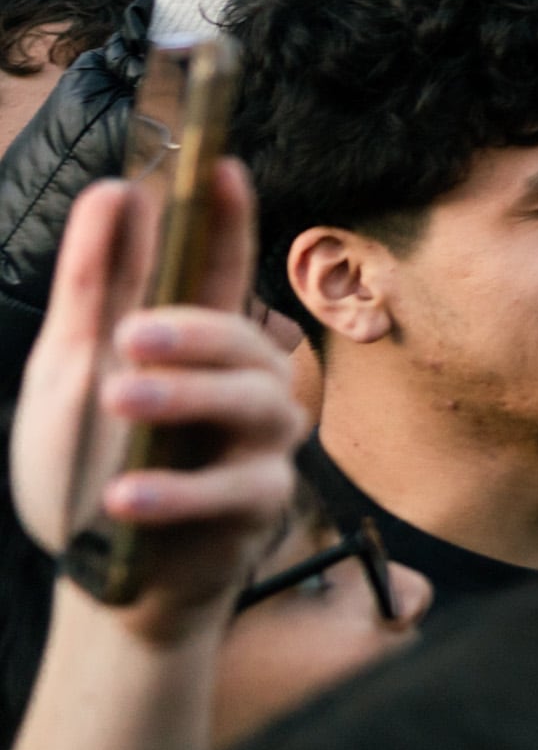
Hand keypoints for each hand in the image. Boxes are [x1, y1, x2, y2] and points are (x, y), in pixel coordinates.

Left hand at [9, 170, 299, 644]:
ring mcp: (256, 446)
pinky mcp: (256, 508)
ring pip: (255, 403)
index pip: (222, 269)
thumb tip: (113, 193)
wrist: (104, 580)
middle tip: (131, 336)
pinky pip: (233, 490)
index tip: (220, 168)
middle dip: (194, 330)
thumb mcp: (68, 371)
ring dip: (185, 399)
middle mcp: (240, 386)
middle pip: (242, 337)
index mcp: (194, 347)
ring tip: (119, 402)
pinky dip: (176, 492)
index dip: (228, 219)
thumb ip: (95, 286)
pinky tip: (123, 496)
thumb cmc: (89, 468)